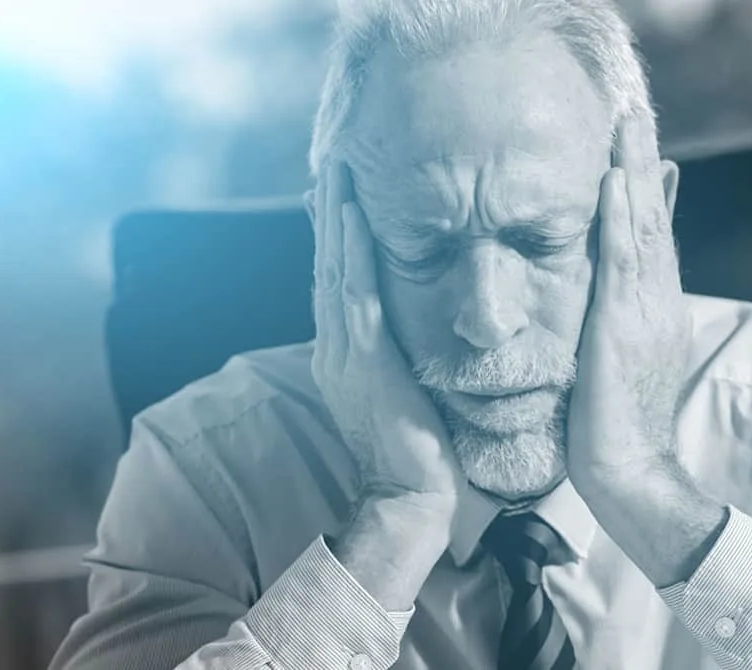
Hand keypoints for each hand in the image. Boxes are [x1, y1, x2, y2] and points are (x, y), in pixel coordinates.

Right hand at [308, 161, 460, 502]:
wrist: (414, 499)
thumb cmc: (422, 453)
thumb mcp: (405, 393)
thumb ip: (399, 359)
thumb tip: (410, 333)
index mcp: (345, 353)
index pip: (337, 279)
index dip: (337, 234)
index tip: (340, 190)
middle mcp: (335, 346)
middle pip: (329, 264)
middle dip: (329, 211)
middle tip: (332, 160)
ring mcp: (345, 352)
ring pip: (336, 269)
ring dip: (335, 217)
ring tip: (336, 169)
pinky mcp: (364, 361)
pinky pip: (356, 295)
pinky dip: (353, 253)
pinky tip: (355, 217)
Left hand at [565, 117, 688, 493]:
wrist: (632, 474)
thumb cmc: (616, 432)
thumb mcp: (619, 367)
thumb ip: (617, 330)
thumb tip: (604, 310)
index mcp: (657, 313)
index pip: (654, 242)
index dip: (652, 196)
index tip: (649, 155)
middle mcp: (659, 303)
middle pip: (654, 221)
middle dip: (644, 165)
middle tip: (636, 114)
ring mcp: (646, 311)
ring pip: (643, 227)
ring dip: (635, 172)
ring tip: (629, 125)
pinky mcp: (623, 323)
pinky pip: (622, 259)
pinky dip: (620, 216)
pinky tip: (613, 180)